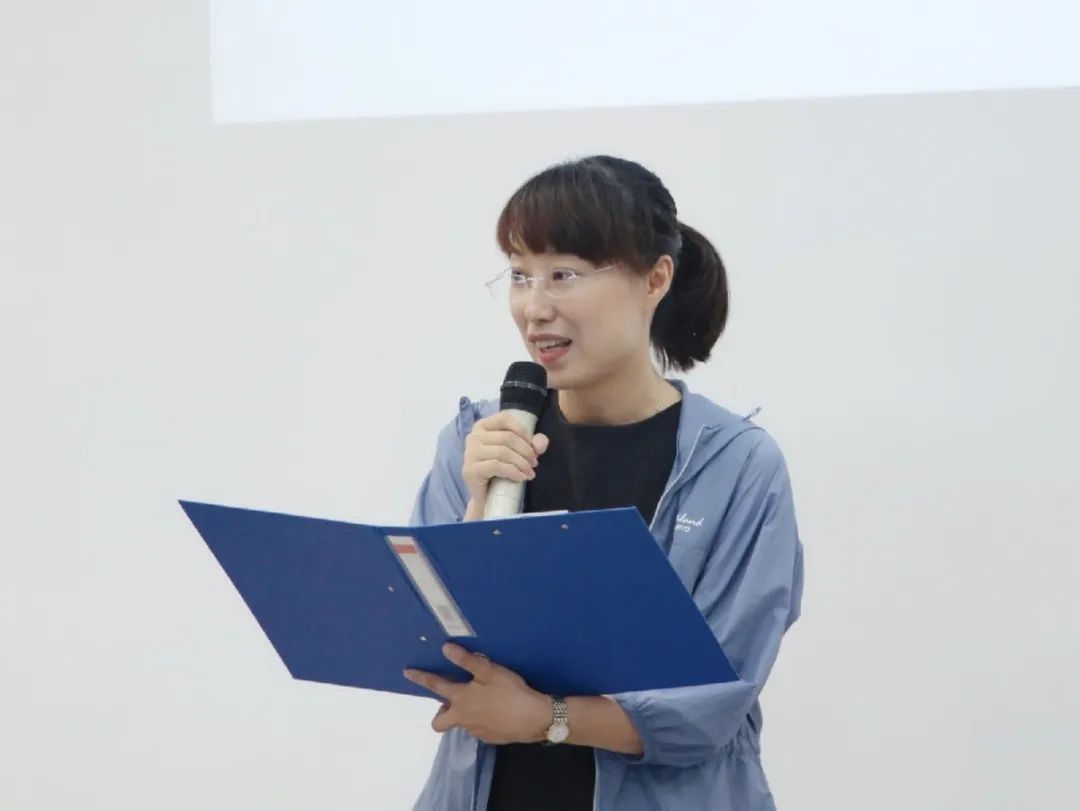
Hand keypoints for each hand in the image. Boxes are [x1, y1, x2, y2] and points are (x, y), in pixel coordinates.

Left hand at [403, 643, 552, 744]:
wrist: (534, 719)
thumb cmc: (510, 692)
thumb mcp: (489, 671)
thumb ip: (467, 661)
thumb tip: (445, 648)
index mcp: (461, 699)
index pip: (435, 686)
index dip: (421, 678)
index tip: (407, 673)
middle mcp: (463, 718)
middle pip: (439, 722)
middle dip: (441, 712)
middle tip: (453, 700)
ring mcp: (475, 731)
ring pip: (461, 723)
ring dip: (464, 713)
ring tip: (483, 701)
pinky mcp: (489, 738)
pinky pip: (477, 728)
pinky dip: (481, 720)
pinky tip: (497, 712)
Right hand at [462, 412, 548, 505]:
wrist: (487, 499)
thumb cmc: (502, 472)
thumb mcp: (519, 453)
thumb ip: (533, 444)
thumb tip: (540, 443)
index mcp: (482, 426)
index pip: (504, 418)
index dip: (522, 431)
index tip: (533, 446)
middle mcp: (473, 437)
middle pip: (507, 437)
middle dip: (526, 451)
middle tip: (534, 463)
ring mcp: (470, 453)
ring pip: (503, 452)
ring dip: (522, 463)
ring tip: (530, 473)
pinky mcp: (471, 470)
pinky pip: (496, 466)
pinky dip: (513, 471)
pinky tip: (521, 477)